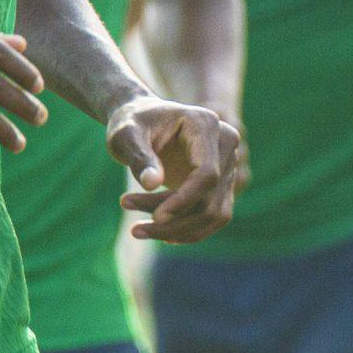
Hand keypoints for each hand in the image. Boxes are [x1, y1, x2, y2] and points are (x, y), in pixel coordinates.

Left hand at [114, 95, 244, 243]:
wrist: (141, 120)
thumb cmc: (131, 123)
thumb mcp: (125, 135)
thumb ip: (139, 156)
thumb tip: (153, 183)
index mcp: (205, 124)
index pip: (207, 173)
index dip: (184, 200)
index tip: (155, 218)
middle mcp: (225, 143)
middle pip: (210, 198)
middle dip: (174, 220)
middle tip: (134, 229)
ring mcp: (227, 164)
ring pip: (214, 213)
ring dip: (179, 230)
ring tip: (138, 230)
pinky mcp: (222, 183)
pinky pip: (212, 216)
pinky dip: (187, 230)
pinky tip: (158, 232)